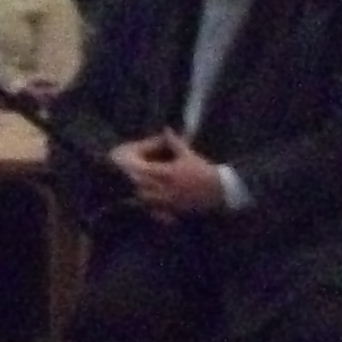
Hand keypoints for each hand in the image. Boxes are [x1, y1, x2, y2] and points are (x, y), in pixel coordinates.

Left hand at [110, 128, 227, 216]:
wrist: (218, 190)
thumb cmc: (201, 170)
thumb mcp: (187, 154)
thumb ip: (174, 142)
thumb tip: (166, 129)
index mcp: (168, 173)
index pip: (145, 171)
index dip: (134, 170)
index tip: (125, 167)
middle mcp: (166, 188)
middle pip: (142, 187)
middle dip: (132, 184)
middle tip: (122, 180)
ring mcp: (169, 201)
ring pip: (147, 201)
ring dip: (138, 196)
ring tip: (129, 193)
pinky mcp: (173, 210)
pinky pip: (157, 212)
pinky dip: (149, 210)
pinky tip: (144, 207)